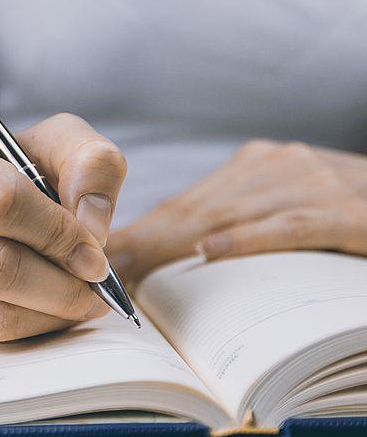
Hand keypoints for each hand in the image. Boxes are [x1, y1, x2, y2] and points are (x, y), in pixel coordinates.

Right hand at [0, 113, 126, 342]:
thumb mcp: (52, 146)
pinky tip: (36, 309)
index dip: (57, 234)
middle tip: (92, 288)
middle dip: (60, 287)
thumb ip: (91, 164)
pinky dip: (23, 332)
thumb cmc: (3, 175)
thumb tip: (92, 227)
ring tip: (73, 301)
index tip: (93, 253)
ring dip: (48, 316)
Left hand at [107, 139, 366, 286]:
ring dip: (173, 246)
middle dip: (141, 243)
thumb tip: (183, 255)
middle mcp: (276, 166)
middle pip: (195, 210)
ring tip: (128, 271)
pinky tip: (211, 251)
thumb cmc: (349, 209)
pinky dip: (248, 239)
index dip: (139, 232)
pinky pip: (290, 225)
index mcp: (257, 166)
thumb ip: (241, 218)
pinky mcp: (349, 212)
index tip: (98, 259)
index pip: (186, 203)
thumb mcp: (290, 202)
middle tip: (95, 271)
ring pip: (229, 216)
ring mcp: (313, 183)